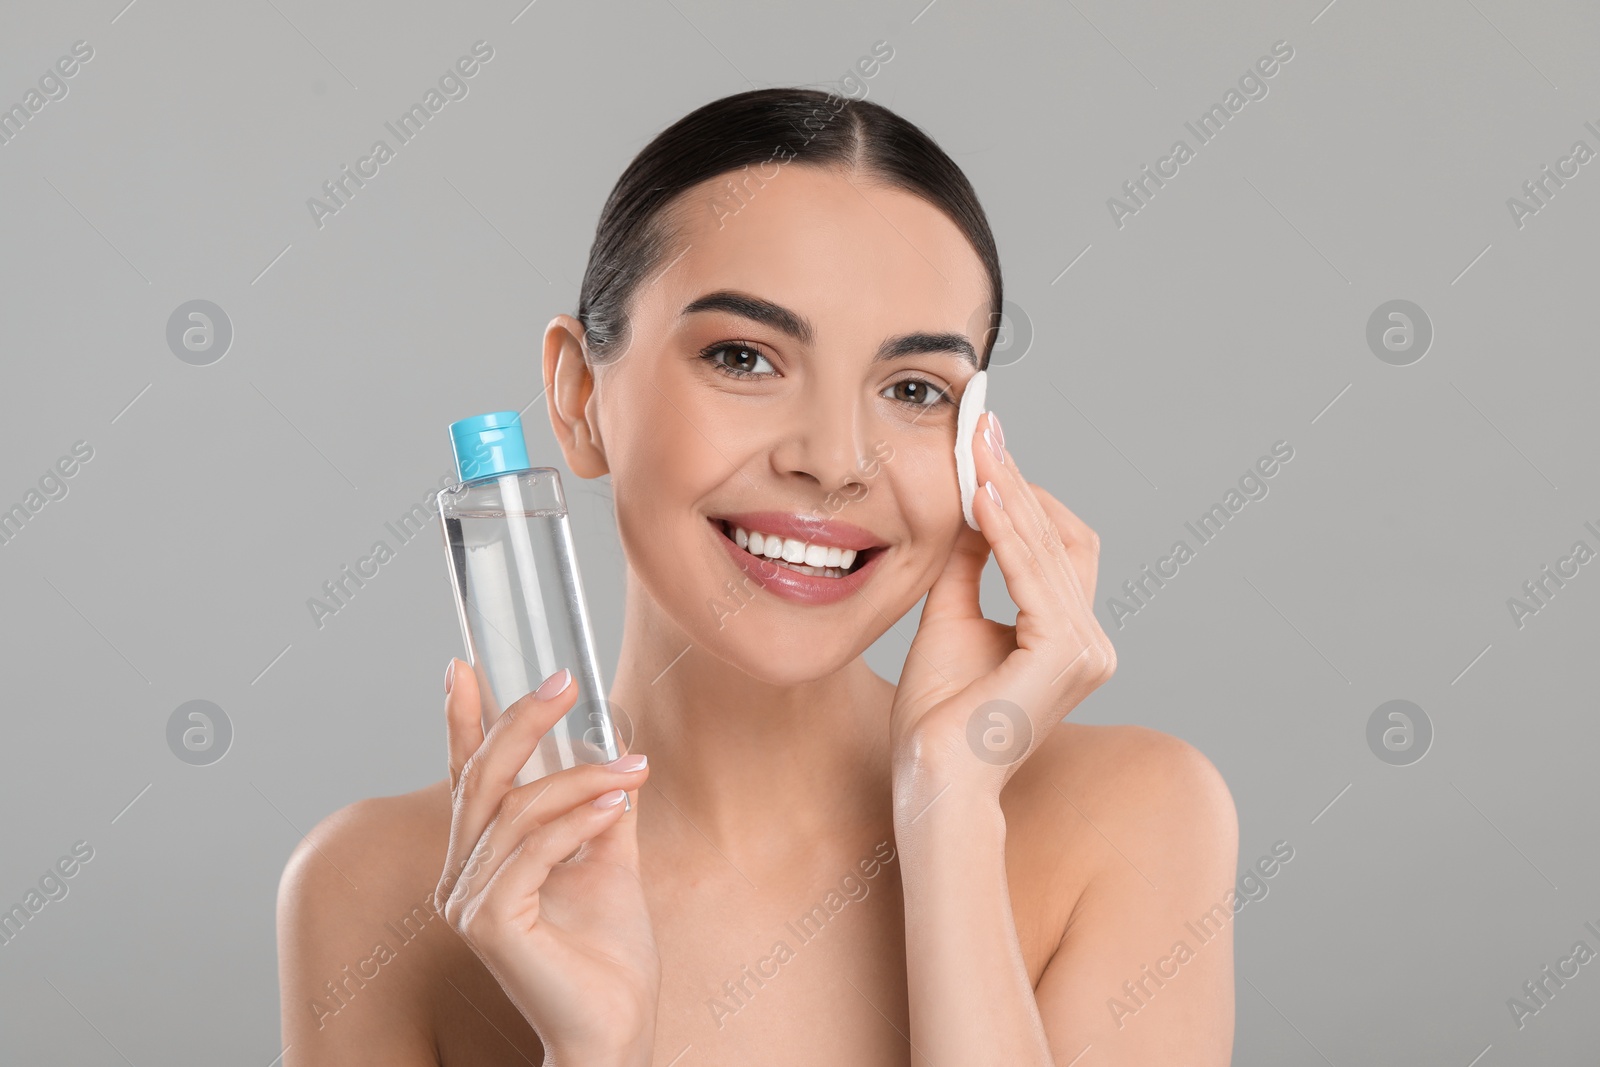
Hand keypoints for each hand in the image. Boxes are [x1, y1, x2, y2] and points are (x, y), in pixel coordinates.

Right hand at [435, 660, 659, 1064]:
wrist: (618, 1024)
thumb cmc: (607, 955)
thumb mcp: (608, 857)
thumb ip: (601, 804)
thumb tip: (612, 745)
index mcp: (481, 858)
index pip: (468, 778)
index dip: (463, 721)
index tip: (465, 666)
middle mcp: (461, 876)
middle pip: (484, 778)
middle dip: (522, 721)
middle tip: (564, 683)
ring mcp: (467, 901)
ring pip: (518, 810)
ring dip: (581, 779)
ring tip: (630, 771)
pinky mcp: (488, 922)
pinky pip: (531, 850)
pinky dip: (576, 821)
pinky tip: (615, 806)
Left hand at [889, 410, 1115, 796]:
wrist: (933, 779)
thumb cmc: (937, 720)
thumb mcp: (950, 622)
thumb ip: (966, 568)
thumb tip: (967, 507)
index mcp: (1067, 640)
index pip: (1055, 547)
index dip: (1022, 495)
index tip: (984, 449)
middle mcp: (1089, 643)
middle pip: (1058, 536)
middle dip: (1016, 478)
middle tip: (982, 427)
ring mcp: (1085, 650)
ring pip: (1048, 547)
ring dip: (1010, 492)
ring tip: (977, 447)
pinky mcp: (1065, 653)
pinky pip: (1035, 575)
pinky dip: (1007, 531)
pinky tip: (979, 495)